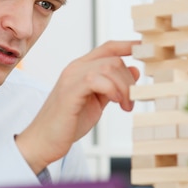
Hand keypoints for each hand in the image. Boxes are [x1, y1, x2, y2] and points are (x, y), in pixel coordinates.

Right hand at [15, 40, 140, 173]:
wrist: (43, 142)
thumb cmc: (68, 123)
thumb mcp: (97, 102)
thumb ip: (113, 86)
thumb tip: (135, 70)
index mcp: (82, 68)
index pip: (108, 48)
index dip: (128, 46)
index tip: (145, 49)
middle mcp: (75, 68)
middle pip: (113, 59)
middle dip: (129, 80)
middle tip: (131, 102)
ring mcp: (71, 78)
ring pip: (109, 67)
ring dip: (124, 88)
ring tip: (125, 106)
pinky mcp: (69, 91)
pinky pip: (96, 79)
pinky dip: (112, 89)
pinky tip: (116, 102)